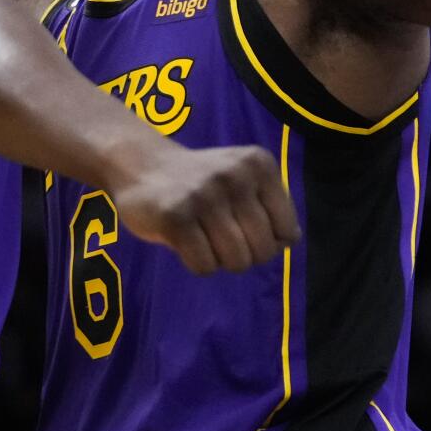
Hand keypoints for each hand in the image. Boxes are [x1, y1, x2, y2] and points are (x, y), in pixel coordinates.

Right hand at [108, 144, 299, 273]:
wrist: (140, 164)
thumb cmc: (199, 181)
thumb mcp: (242, 179)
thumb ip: (269, 207)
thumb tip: (290, 241)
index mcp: (259, 165)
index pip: (287, 231)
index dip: (267, 241)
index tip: (243, 227)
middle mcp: (235, 175)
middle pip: (263, 251)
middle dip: (244, 255)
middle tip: (219, 236)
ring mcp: (204, 195)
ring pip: (236, 261)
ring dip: (219, 260)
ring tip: (202, 236)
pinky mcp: (176, 216)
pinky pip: (204, 266)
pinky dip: (197, 263)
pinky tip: (184, 241)